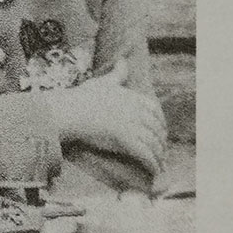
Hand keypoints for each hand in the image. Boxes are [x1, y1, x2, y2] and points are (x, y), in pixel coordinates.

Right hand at [48, 59, 166, 176]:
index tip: (161, 131)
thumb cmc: (83, 97)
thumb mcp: (103, 82)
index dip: (161, 122)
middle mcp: (136, 110)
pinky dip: (152, 164)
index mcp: (132, 97)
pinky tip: (154, 171)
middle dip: (161, 141)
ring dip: (159, 155)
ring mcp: (132, 125)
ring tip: (160, 164)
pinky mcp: (127, 140)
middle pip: (156, 128)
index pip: (155, 110)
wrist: (70, 111)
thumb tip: (123, 61)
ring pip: (153, 143)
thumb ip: (117, 74)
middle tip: (162, 151)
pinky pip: (145, 155)